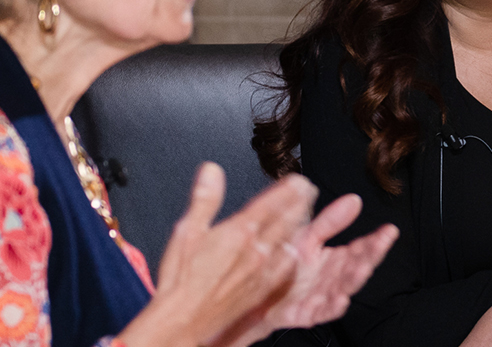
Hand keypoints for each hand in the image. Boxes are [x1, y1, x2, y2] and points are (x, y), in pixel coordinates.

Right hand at [121, 163, 316, 346]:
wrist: (183, 320)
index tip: (299, 179)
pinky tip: (293, 252)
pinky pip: (284, 268)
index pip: (270, 205)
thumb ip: (205, 199)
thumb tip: (212, 171)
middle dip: (299, 204)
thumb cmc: (181, 280)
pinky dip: (291, 254)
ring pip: (288, 243)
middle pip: (285, 222)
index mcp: (239, 233)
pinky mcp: (261, 291)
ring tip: (306, 215)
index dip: (288, 190)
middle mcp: (255, 252)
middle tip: (310, 191)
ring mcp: (261, 272)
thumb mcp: (186, 230)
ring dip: (299, 227)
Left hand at [216, 194, 398, 346]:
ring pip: (342, 288)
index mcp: (334, 261)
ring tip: (364, 267)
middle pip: (355, 267)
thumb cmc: (284, 265)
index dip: (376, 241)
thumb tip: (354, 200)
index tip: (389, 230)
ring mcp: (319, 297)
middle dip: (370, 256)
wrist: (256, 294)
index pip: (360, 249)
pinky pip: (319, 312)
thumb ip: (331, 222)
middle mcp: (330, 280)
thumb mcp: (308, 237)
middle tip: (380, 244)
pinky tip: (340, 300)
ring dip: (353, 279)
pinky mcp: (303, 313)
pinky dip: (331, 307)